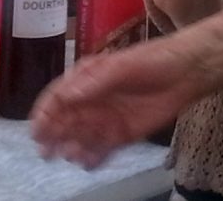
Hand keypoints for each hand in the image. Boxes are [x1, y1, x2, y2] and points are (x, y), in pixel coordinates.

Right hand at [31, 35, 196, 168]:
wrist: (185, 72)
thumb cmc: (151, 61)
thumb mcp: (121, 66)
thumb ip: (95, 82)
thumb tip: (67, 96)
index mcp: (86, 79)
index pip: (58, 97)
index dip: (45, 113)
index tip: (37, 130)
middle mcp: (91, 101)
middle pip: (65, 121)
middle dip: (53, 136)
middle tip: (47, 151)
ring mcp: (105, 119)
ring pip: (80, 138)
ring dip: (72, 148)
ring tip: (72, 155)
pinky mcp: (120, 135)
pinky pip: (100, 150)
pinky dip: (92, 158)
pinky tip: (88, 163)